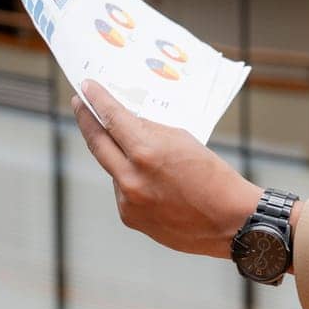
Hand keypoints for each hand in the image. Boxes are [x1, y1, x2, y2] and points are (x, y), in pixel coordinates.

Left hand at [72, 80, 262, 259]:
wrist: (229, 221)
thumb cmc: (213, 176)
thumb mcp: (183, 140)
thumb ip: (150, 132)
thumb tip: (127, 123)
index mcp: (146, 152)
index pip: (113, 118)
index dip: (97, 100)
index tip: (86, 88)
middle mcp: (131, 178)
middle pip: (97, 143)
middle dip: (86, 120)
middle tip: (80, 104)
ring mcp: (128, 201)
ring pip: (112, 168)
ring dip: (117, 154)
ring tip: (135, 149)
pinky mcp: (130, 218)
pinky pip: (122, 190)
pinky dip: (131, 179)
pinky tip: (151, 181)